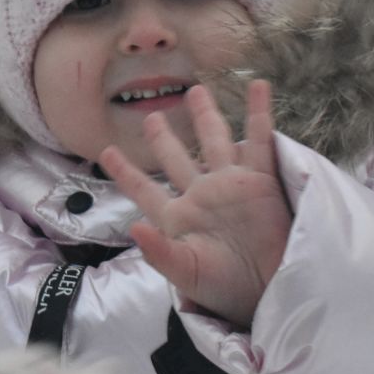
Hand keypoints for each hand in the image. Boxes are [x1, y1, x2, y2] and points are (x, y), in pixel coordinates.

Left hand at [100, 80, 290, 329]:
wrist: (267, 287)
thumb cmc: (222, 286)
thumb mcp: (186, 272)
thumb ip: (158, 252)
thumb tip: (134, 228)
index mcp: (176, 216)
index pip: (144, 189)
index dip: (126, 172)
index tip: (106, 153)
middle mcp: (201, 195)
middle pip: (177, 157)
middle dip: (163, 137)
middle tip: (151, 115)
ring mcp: (230, 184)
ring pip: (215, 140)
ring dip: (206, 116)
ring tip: (196, 91)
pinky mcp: (259, 180)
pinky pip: (259, 140)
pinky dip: (259, 113)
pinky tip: (259, 86)